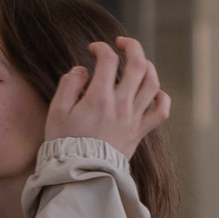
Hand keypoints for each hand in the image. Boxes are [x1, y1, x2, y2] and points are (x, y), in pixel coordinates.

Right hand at [42, 33, 168, 159]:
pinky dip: (162, 97)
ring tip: (137, 62)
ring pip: (153, 83)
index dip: (101, 48)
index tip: (94, 49)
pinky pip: (161, 111)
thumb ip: (69, 85)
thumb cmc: (65, 143)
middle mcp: (121, 105)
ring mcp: (134, 118)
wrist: (81, 175)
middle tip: (121, 43)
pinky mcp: (140, 131)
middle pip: (138, 65)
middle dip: (132, 46)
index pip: (108, 60)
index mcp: (99, 98)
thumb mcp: (56, 111)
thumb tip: (83, 70)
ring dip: (148, 66)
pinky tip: (153, 91)